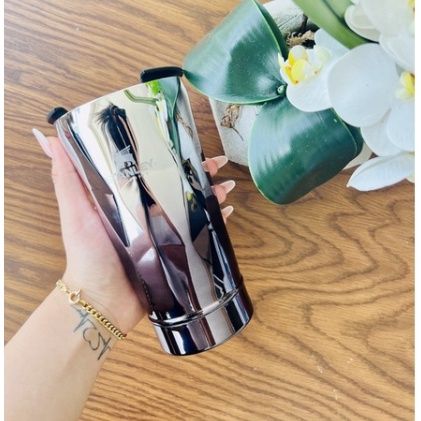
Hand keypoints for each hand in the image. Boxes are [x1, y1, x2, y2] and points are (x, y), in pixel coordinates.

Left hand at [34, 130, 234, 334]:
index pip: (155, 170)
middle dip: (201, 173)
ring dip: (212, 195)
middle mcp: (149, 213)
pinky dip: (215, 224)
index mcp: (128, 199)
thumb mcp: (75, 212)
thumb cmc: (87, 255)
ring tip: (227, 189)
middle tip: (219, 166)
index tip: (189, 142)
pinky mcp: (175, 253)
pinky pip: (199, 235)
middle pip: (179, 186)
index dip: (173, 156)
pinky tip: (227, 215)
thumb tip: (49, 136)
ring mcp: (164, 233)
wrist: (102, 301)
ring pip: (194, 207)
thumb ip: (65, 178)